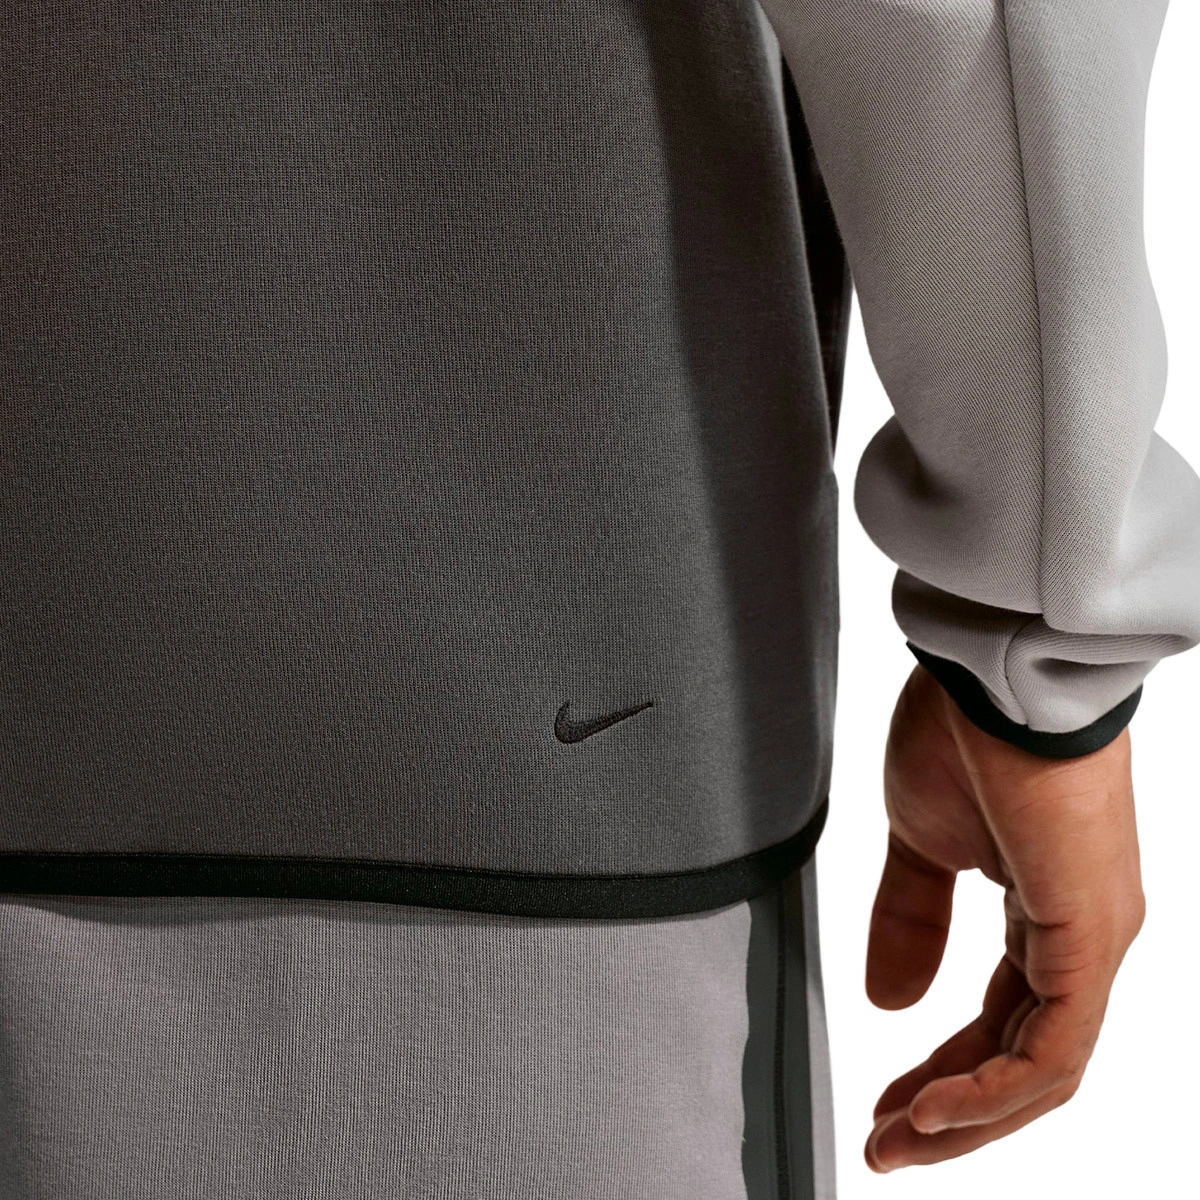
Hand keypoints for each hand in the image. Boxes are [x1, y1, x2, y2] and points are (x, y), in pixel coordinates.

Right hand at [863, 663, 1145, 1171]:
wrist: (992, 673)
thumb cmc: (961, 733)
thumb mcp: (917, 843)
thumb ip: (909, 921)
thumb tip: (890, 1001)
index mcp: (1043, 912)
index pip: (999, 1021)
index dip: (943, 1071)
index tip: (886, 1104)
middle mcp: (1082, 937)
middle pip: (1024, 1060)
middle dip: (951, 1111)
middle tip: (886, 1143)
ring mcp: (1095, 940)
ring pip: (1045, 1068)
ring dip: (968, 1115)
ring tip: (899, 1138)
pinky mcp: (1091, 937)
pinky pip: (1054, 1047)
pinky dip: (994, 1090)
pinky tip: (935, 1108)